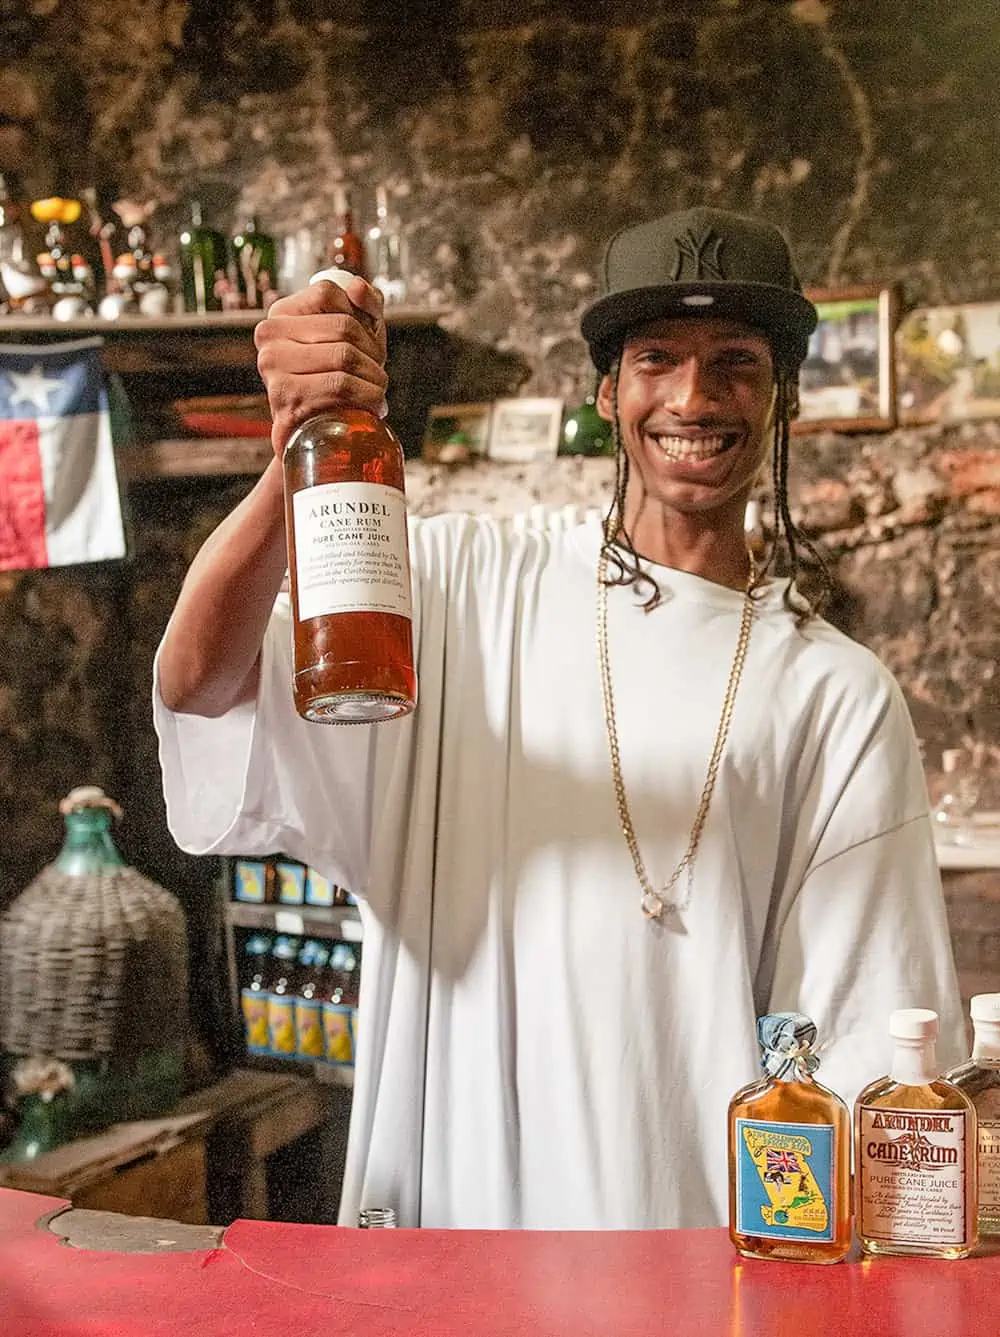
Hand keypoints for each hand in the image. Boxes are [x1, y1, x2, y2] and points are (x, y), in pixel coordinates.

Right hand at [254, 275, 388, 458]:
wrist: (316, 435)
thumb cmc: (337, 379)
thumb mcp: (356, 336)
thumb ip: (363, 304)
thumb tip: (358, 287)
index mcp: (281, 314)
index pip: (327, 292)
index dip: (359, 315)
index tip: (369, 342)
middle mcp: (269, 336)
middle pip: (342, 326)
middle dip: (373, 352)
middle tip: (378, 374)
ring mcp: (272, 366)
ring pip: (344, 355)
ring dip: (375, 377)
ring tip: (379, 391)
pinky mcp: (285, 396)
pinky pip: (340, 385)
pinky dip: (368, 397)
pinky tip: (373, 406)